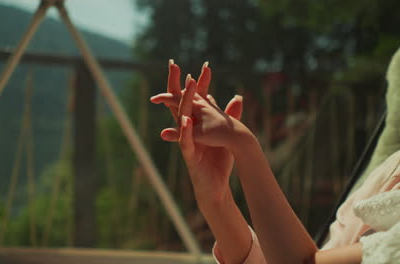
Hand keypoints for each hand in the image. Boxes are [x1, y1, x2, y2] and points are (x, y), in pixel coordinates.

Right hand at [151, 61, 243, 203]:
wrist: (215, 186)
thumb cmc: (218, 161)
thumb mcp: (225, 135)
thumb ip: (228, 116)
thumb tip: (237, 97)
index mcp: (196, 125)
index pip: (195, 100)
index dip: (199, 83)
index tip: (205, 66)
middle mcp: (187, 130)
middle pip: (180, 103)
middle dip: (177, 84)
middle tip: (174, 64)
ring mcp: (186, 142)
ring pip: (181, 118)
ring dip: (184, 101)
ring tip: (188, 85)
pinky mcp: (189, 155)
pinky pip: (185, 141)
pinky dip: (185, 130)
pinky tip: (186, 119)